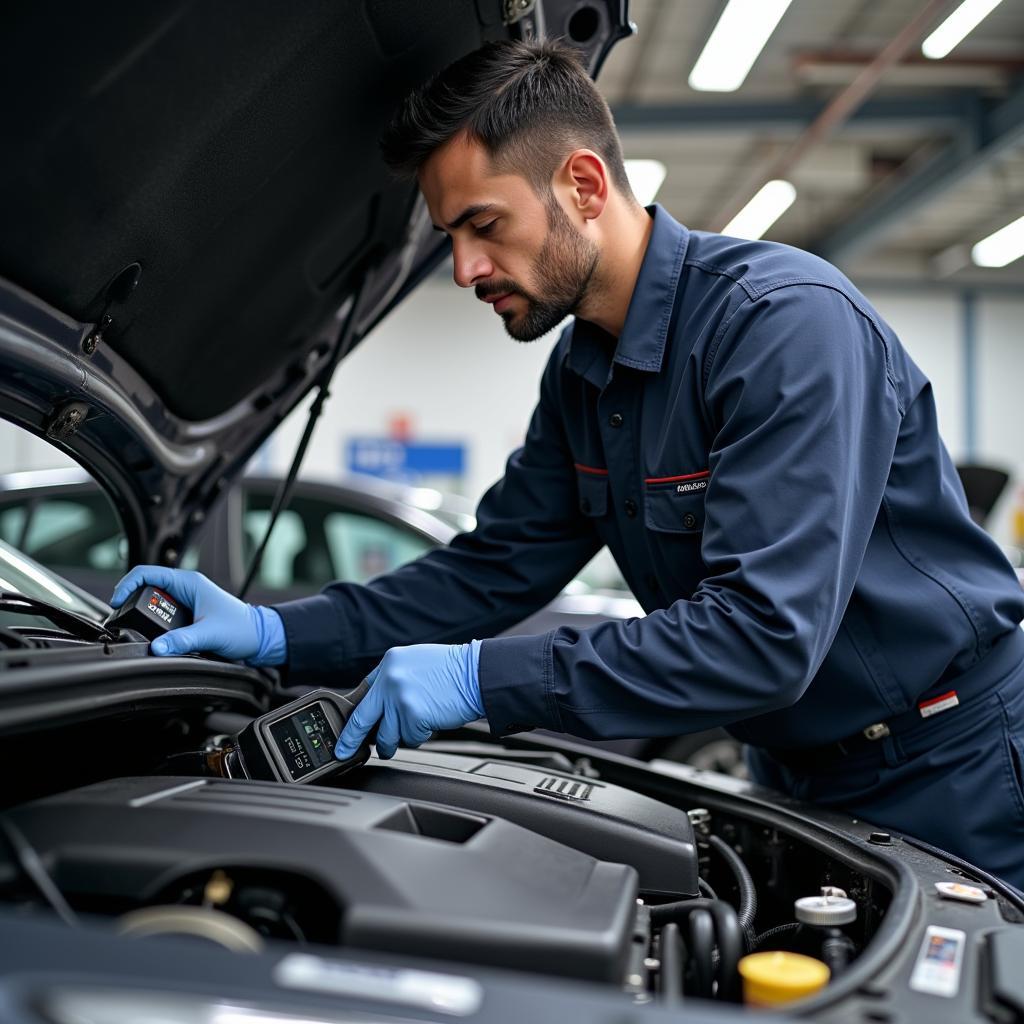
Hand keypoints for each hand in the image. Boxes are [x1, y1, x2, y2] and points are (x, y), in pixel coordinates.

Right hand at [110, 566, 285, 663]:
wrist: (259, 638)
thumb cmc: (242, 629)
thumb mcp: (211, 634)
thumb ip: (183, 641)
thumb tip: (158, 648)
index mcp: (189, 583)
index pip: (147, 573)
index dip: (127, 585)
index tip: (117, 602)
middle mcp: (184, 589)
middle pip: (145, 590)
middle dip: (132, 604)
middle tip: (123, 620)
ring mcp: (185, 602)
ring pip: (152, 605)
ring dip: (144, 616)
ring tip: (138, 629)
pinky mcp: (186, 616)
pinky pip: (162, 618)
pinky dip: (154, 625)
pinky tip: (154, 636)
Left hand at [335, 641, 482, 759]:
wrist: (477, 674)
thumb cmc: (453, 670)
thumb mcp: (416, 662)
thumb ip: (394, 679)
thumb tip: (379, 705)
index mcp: (389, 663)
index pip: (362, 694)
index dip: (354, 714)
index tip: (346, 729)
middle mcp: (390, 679)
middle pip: (361, 719)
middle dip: (350, 740)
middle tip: (344, 751)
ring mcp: (400, 698)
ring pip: (386, 735)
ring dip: (396, 741)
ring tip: (412, 730)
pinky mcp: (413, 716)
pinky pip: (409, 739)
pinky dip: (419, 736)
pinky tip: (431, 721)